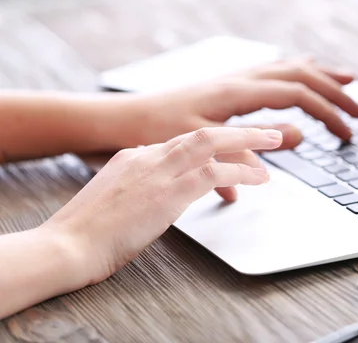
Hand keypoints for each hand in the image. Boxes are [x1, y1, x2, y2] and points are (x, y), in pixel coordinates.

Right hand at [43, 127, 281, 285]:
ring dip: (248, 141)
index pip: (179, 143)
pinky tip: (257, 178)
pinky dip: (240, 172)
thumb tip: (158, 194)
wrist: (67, 244)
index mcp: (132, 155)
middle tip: (266, 132)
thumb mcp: (112, 199)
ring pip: (213, 142)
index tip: (228, 154)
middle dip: (239, 130)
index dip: (211, 148)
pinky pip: (214, 173)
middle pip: (203, 133)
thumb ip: (137, 189)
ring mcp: (159, 170)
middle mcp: (148, 155)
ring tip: (274, 143)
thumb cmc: (85, 231)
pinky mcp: (169, 191)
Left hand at [118, 59, 357, 200]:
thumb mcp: (204, 144)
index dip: (329, 113)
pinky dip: (299, 71)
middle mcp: (242, 79)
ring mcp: (238, 78)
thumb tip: (295, 138)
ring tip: (349, 80)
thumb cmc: (160, 130)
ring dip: (322, 75)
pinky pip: (275, 69)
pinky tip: (306, 71)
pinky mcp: (232, 83)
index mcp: (239, 93)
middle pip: (302, 76)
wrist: (129, 117)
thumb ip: (249, 145)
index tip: (349, 133)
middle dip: (336, 93)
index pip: (298, 96)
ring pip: (290, 68)